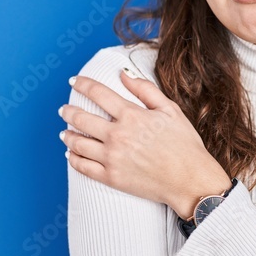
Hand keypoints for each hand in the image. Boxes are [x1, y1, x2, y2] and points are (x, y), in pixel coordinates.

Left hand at [59, 70, 229, 218]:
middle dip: (68, 111)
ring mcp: (112, 158)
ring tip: (65, 132)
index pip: (98, 93)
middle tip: (64, 109)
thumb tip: (123, 74)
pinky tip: (71, 155)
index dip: (83, 84)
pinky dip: (73, 159)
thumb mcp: (170, 110)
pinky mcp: (112, 178)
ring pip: (78, 144)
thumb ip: (145, 90)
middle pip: (81, 118)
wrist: (190, 180)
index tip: (75, 80)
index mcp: (131, 116)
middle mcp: (117, 136)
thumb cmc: (185, 144)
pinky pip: (83, 167)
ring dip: (68, 135)